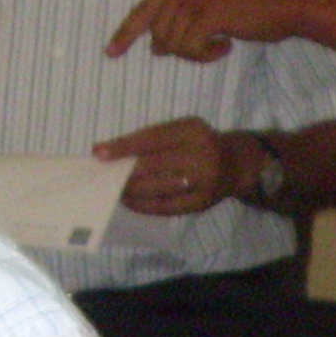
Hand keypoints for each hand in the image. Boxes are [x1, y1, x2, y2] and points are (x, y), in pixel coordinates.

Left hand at [95, 118, 262, 219]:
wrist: (236, 164)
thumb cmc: (199, 142)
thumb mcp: (181, 129)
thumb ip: (152, 138)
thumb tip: (112, 152)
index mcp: (193, 130)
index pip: (152, 139)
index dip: (124, 147)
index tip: (99, 152)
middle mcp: (201, 155)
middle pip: (153, 166)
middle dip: (125, 172)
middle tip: (105, 176)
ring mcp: (203, 182)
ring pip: (158, 188)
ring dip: (131, 191)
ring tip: (115, 190)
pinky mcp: (201, 203)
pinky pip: (167, 207)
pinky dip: (144, 205)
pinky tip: (130, 202)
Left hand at [109, 0, 300, 64]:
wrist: (287, 1)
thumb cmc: (253, 7)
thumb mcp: (212, 9)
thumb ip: (182, 22)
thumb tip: (156, 48)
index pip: (144, 8)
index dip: (125, 32)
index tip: (111, 52)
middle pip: (158, 31)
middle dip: (177, 49)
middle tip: (205, 48)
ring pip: (172, 43)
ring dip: (194, 54)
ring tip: (218, 45)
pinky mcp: (209, 13)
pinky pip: (190, 48)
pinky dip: (205, 56)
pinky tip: (225, 46)